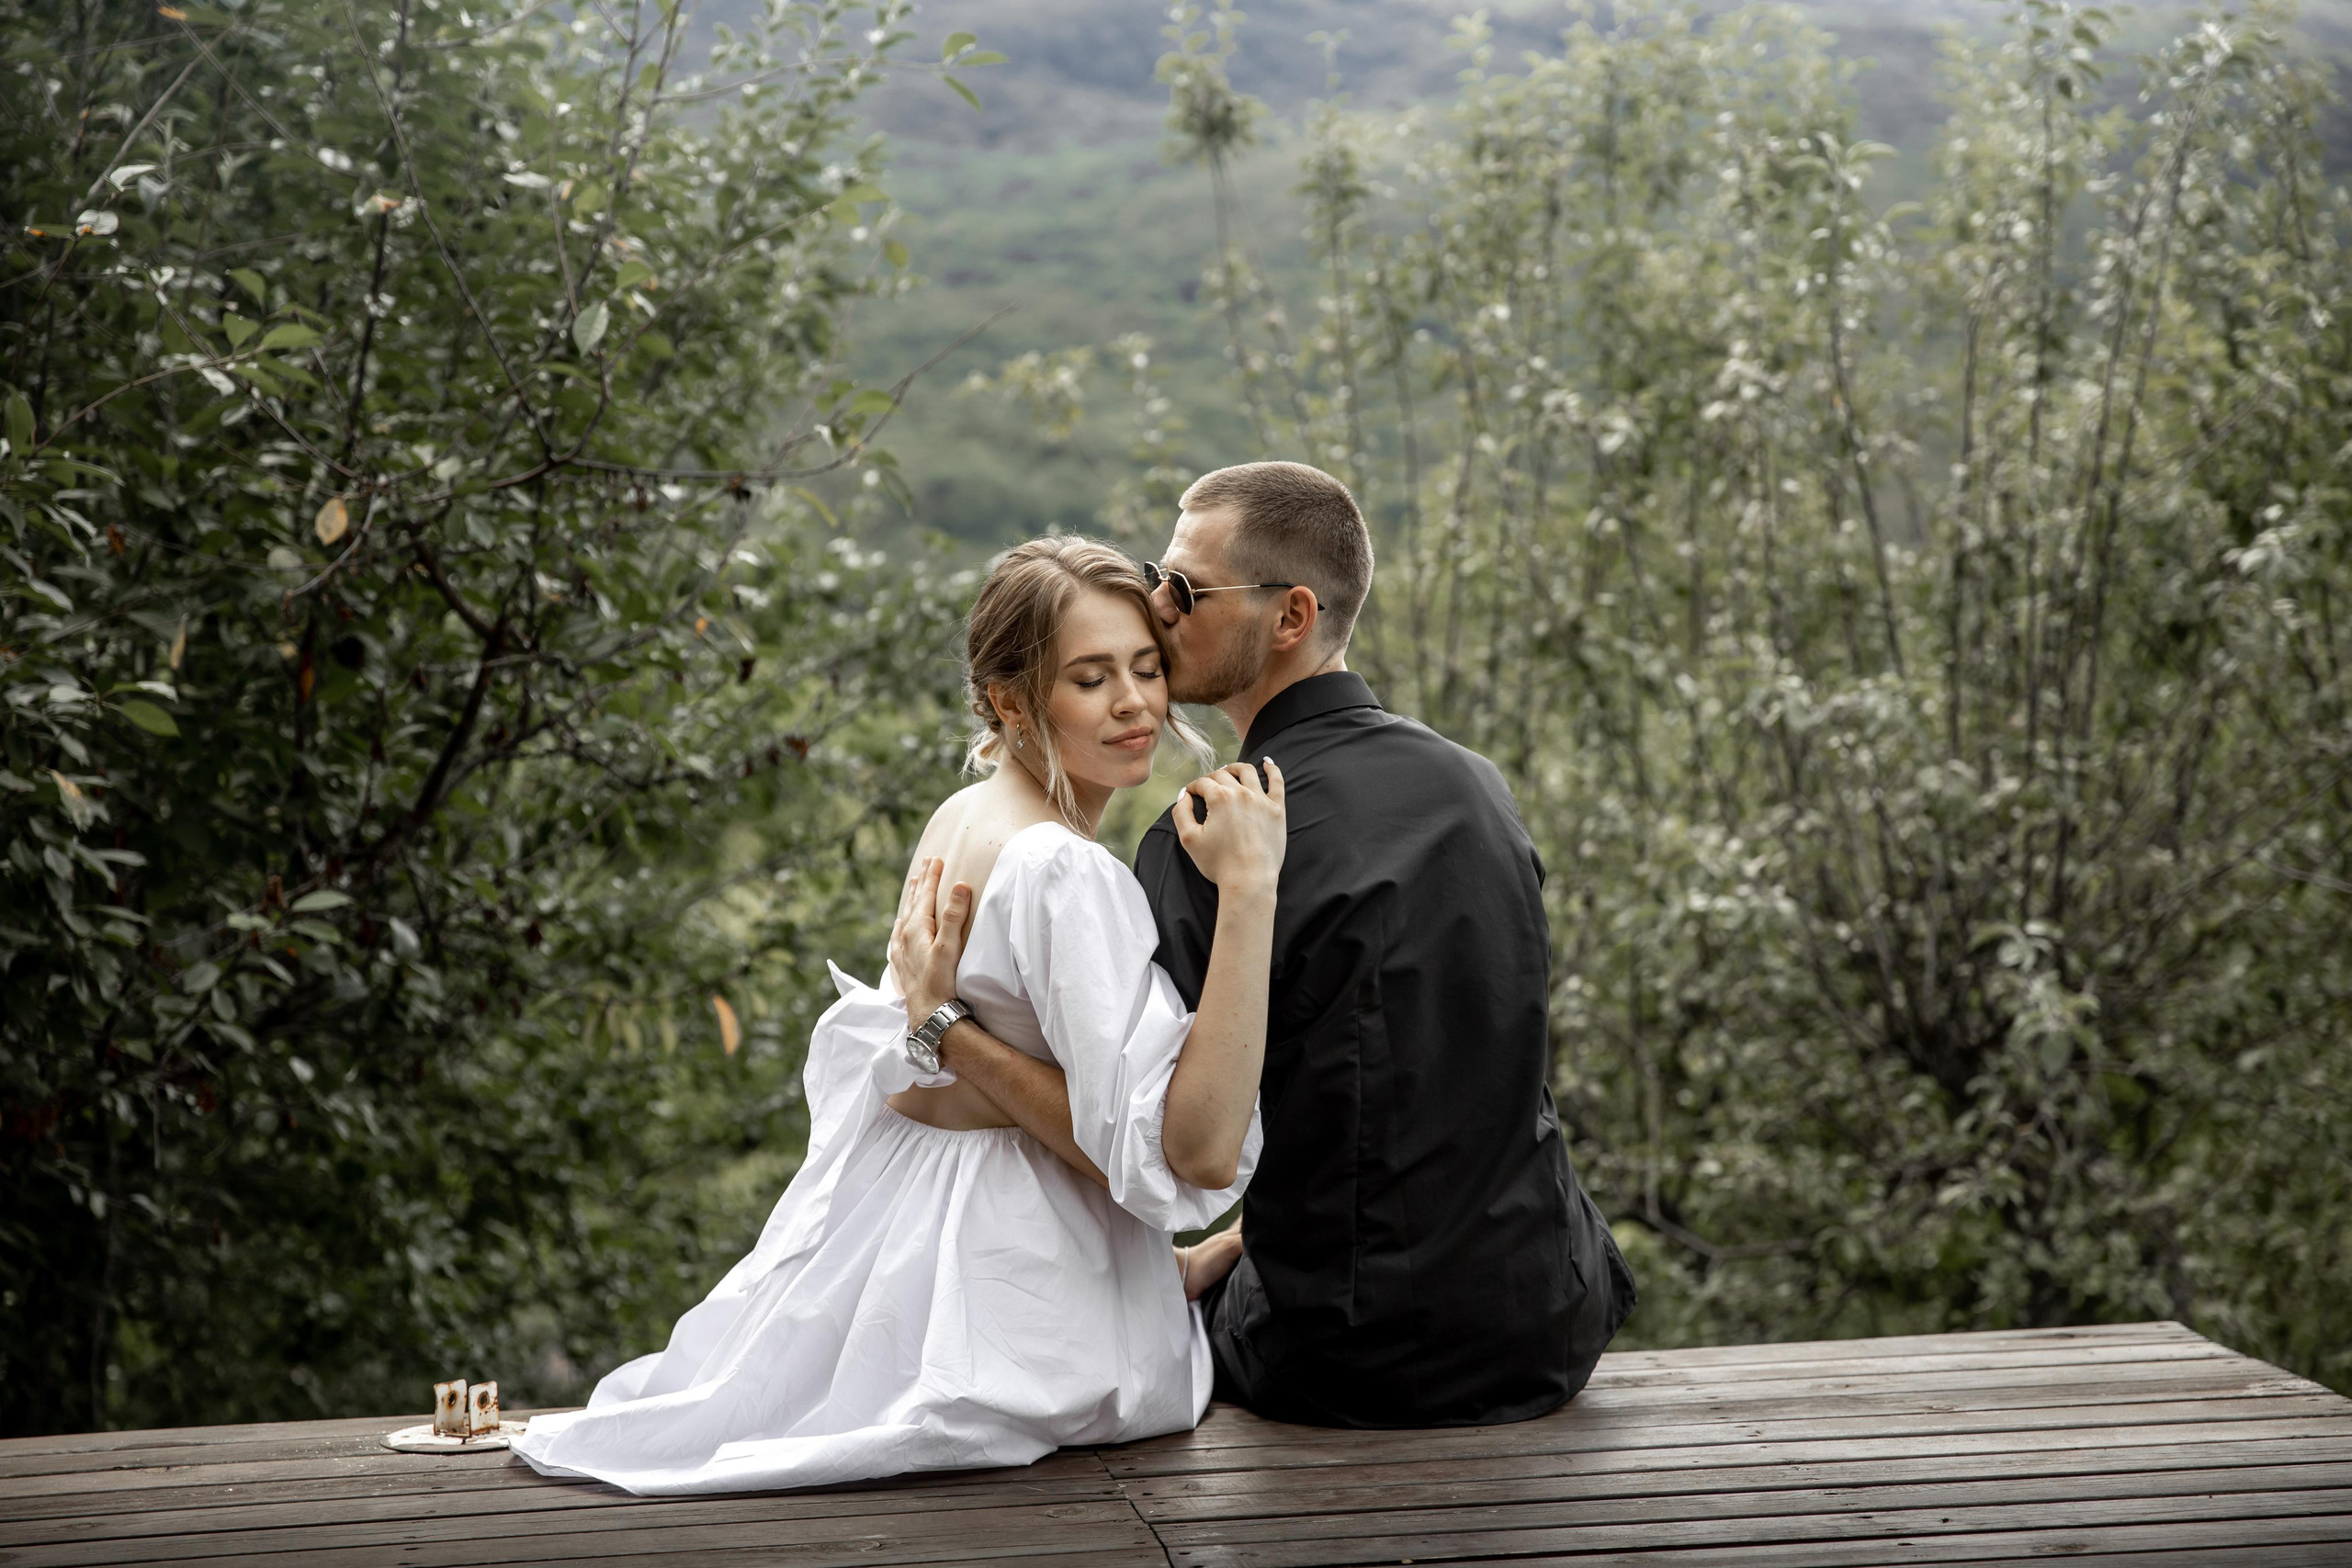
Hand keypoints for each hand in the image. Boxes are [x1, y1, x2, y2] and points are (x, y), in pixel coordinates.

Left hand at [890, 857, 971, 1022]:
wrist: (929, 1015)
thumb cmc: (942, 982)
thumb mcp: (950, 947)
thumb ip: (954, 916)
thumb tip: (959, 885)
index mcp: (916, 929)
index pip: (925, 895)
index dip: (932, 876)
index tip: (936, 859)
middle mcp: (905, 937)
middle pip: (913, 902)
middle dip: (922, 882)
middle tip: (926, 864)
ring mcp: (901, 951)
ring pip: (905, 917)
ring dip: (912, 900)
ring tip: (914, 887)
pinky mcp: (902, 964)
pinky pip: (898, 936)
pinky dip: (901, 924)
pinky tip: (899, 926)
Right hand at [1171, 759, 1285, 895]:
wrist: (1249, 881)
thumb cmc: (1218, 863)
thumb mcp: (1189, 839)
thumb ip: (1181, 812)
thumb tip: (1184, 795)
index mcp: (1219, 798)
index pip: (1202, 783)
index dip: (1193, 788)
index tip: (1190, 796)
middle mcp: (1242, 793)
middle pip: (1222, 775)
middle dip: (1211, 779)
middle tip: (1207, 788)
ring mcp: (1262, 800)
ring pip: (1247, 771)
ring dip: (1235, 769)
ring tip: (1229, 772)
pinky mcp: (1277, 809)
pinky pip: (1277, 782)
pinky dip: (1272, 769)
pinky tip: (1267, 762)